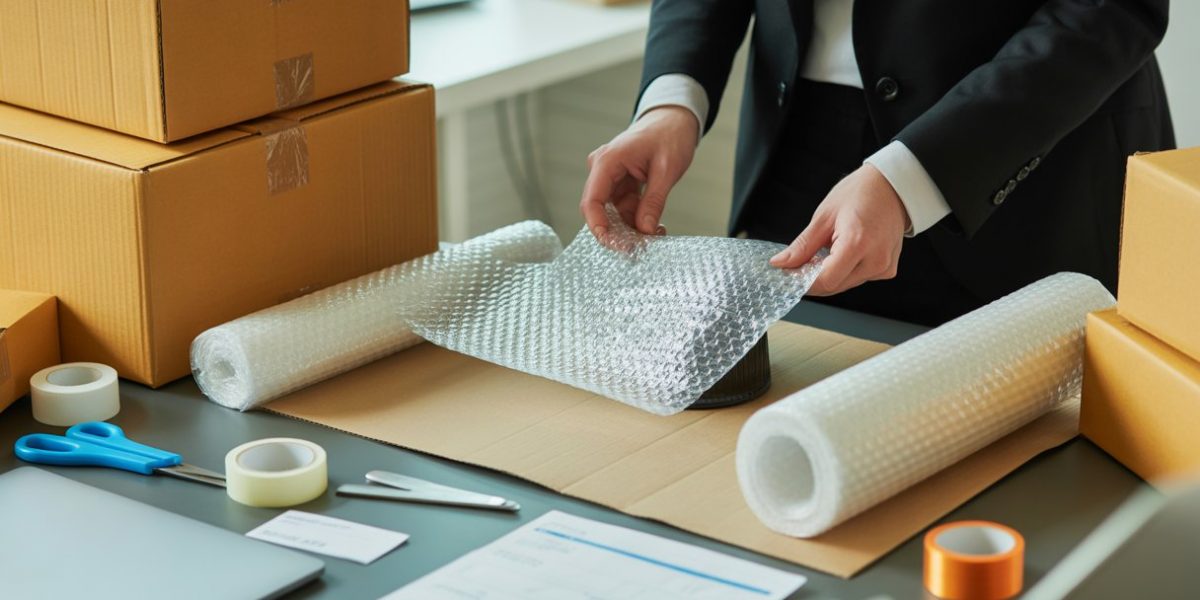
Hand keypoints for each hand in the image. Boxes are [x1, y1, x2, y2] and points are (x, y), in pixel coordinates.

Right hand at [580, 106, 698, 237]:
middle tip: (642, 246)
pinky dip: (636, 220)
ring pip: (613, 213)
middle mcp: (603, 169)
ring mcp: (610, 178)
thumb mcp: (667, 169)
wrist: (674, 120)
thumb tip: (645, 230)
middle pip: (600, 210)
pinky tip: (654, 225)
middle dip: (618, 231)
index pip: (592, 201)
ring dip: (631, 228)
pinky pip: (623, 209)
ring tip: (656, 234)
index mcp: (608, 161)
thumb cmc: (669, 136)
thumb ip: (654, 201)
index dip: (598, 227)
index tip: (614, 245)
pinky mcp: (619, 184)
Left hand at [769, 164, 909, 295]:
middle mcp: (875, 260)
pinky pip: (857, 279)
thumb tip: (781, 264)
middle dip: (813, 279)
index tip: (789, 274)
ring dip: (828, 275)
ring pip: (844, 285)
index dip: (803, 281)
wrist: (892, 187)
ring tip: (825, 252)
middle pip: (834, 286)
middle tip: (801, 263)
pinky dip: (844, 272)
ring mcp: (883, 267)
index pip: (825, 280)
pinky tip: (842, 254)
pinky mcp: (887, 270)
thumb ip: (802, 246)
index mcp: (857, 243)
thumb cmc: (861, 193)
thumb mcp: (824, 216)